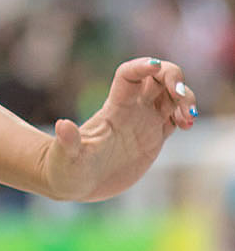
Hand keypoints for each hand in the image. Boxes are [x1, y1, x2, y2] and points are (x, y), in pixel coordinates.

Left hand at [43, 57, 197, 201]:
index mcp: (113, 109)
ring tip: (187, 119)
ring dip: (185, 97)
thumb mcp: (65, 157)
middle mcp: (130, 110)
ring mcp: (143, 122)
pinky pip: (174, 117)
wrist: (75, 184)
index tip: (156, 67)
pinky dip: (185, 115)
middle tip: (180, 95)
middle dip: (173, 77)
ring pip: (171, 96)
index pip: (129, 76)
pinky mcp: (153, 138)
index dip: (143, 66)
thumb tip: (62, 125)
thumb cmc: (66, 169)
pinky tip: (187, 125)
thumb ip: (68, 142)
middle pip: (156, 77)